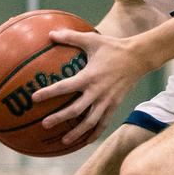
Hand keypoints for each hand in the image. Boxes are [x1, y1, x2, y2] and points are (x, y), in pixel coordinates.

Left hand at [32, 28, 151, 145]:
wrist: (139, 57)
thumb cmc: (113, 47)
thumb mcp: (92, 39)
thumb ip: (70, 37)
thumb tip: (50, 33)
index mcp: (89, 76)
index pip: (65, 87)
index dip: (49, 93)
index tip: (34, 98)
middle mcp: (97, 91)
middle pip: (75, 110)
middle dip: (59, 118)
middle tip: (44, 124)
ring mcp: (107, 100)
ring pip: (90, 122)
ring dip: (76, 133)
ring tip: (64, 141)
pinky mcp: (115, 105)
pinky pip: (103, 123)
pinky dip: (94, 133)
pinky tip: (86, 141)